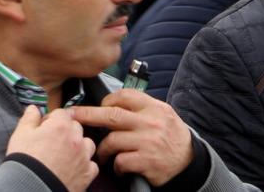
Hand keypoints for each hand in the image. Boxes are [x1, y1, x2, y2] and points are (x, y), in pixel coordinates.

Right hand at [6, 106, 97, 191]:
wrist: (32, 188)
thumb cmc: (25, 161)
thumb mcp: (20, 134)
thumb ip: (29, 118)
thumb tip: (33, 108)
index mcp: (60, 126)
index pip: (61, 113)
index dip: (50, 119)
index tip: (43, 128)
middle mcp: (76, 139)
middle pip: (76, 127)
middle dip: (65, 130)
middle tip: (52, 141)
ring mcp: (83, 157)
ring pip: (87, 144)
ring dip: (79, 145)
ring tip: (65, 154)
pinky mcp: (86, 174)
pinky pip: (91, 165)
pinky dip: (84, 164)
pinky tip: (74, 168)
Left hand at [69, 89, 192, 185]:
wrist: (190, 162)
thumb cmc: (172, 137)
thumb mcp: (163, 114)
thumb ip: (141, 108)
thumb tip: (112, 103)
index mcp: (154, 107)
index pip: (125, 96)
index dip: (107, 100)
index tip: (99, 106)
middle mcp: (151, 122)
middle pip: (112, 115)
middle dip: (88, 115)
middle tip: (73, 116)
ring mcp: (148, 142)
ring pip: (112, 141)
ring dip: (102, 149)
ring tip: (101, 154)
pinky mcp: (146, 161)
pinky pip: (121, 161)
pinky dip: (116, 165)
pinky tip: (119, 167)